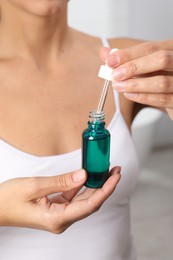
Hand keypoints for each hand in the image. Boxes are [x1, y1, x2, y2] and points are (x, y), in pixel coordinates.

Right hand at [0, 167, 120, 233]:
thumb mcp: (34, 186)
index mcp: (57, 219)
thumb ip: (61, 182)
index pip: (90, 205)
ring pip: (83, 200)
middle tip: (115, 170)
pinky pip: (73, 198)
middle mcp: (61, 220)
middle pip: (90, 203)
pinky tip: (88, 176)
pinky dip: (82, 186)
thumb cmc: (9, 199)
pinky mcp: (56, 209)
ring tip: (106, 171)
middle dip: (104, 186)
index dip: (106, 190)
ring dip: (95, 186)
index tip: (116, 176)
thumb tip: (84, 175)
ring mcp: (59, 215)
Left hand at [100, 40, 172, 119]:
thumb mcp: (144, 66)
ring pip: (161, 82)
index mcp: (172, 49)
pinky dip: (143, 97)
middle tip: (116, 75)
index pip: (151, 47)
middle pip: (161, 59)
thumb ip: (126, 59)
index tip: (111, 60)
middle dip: (134, 67)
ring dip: (136, 85)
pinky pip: (162, 99)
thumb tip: (105, 53)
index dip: (129, 54)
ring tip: (119, 86)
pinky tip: (130, 95)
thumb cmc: (160, 78)